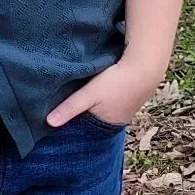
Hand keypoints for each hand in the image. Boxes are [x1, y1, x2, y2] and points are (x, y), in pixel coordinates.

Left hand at [47, 57, 161, 128]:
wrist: (146, 65)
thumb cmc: (117, 82)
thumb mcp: (89, 94)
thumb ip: (69, 108)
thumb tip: (48, 123)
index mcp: (107, 125)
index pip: (85, 128)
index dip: (73, 123)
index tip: (56, 117)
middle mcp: (117, 119)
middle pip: (93, 118)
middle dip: (81, 113)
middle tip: (63, 104)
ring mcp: (125, 107)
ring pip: (101, 107)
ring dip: (92, 102)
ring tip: (78, 93)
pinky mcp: (128, 93)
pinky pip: (110, 98)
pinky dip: (102, 94)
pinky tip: (96, 85)